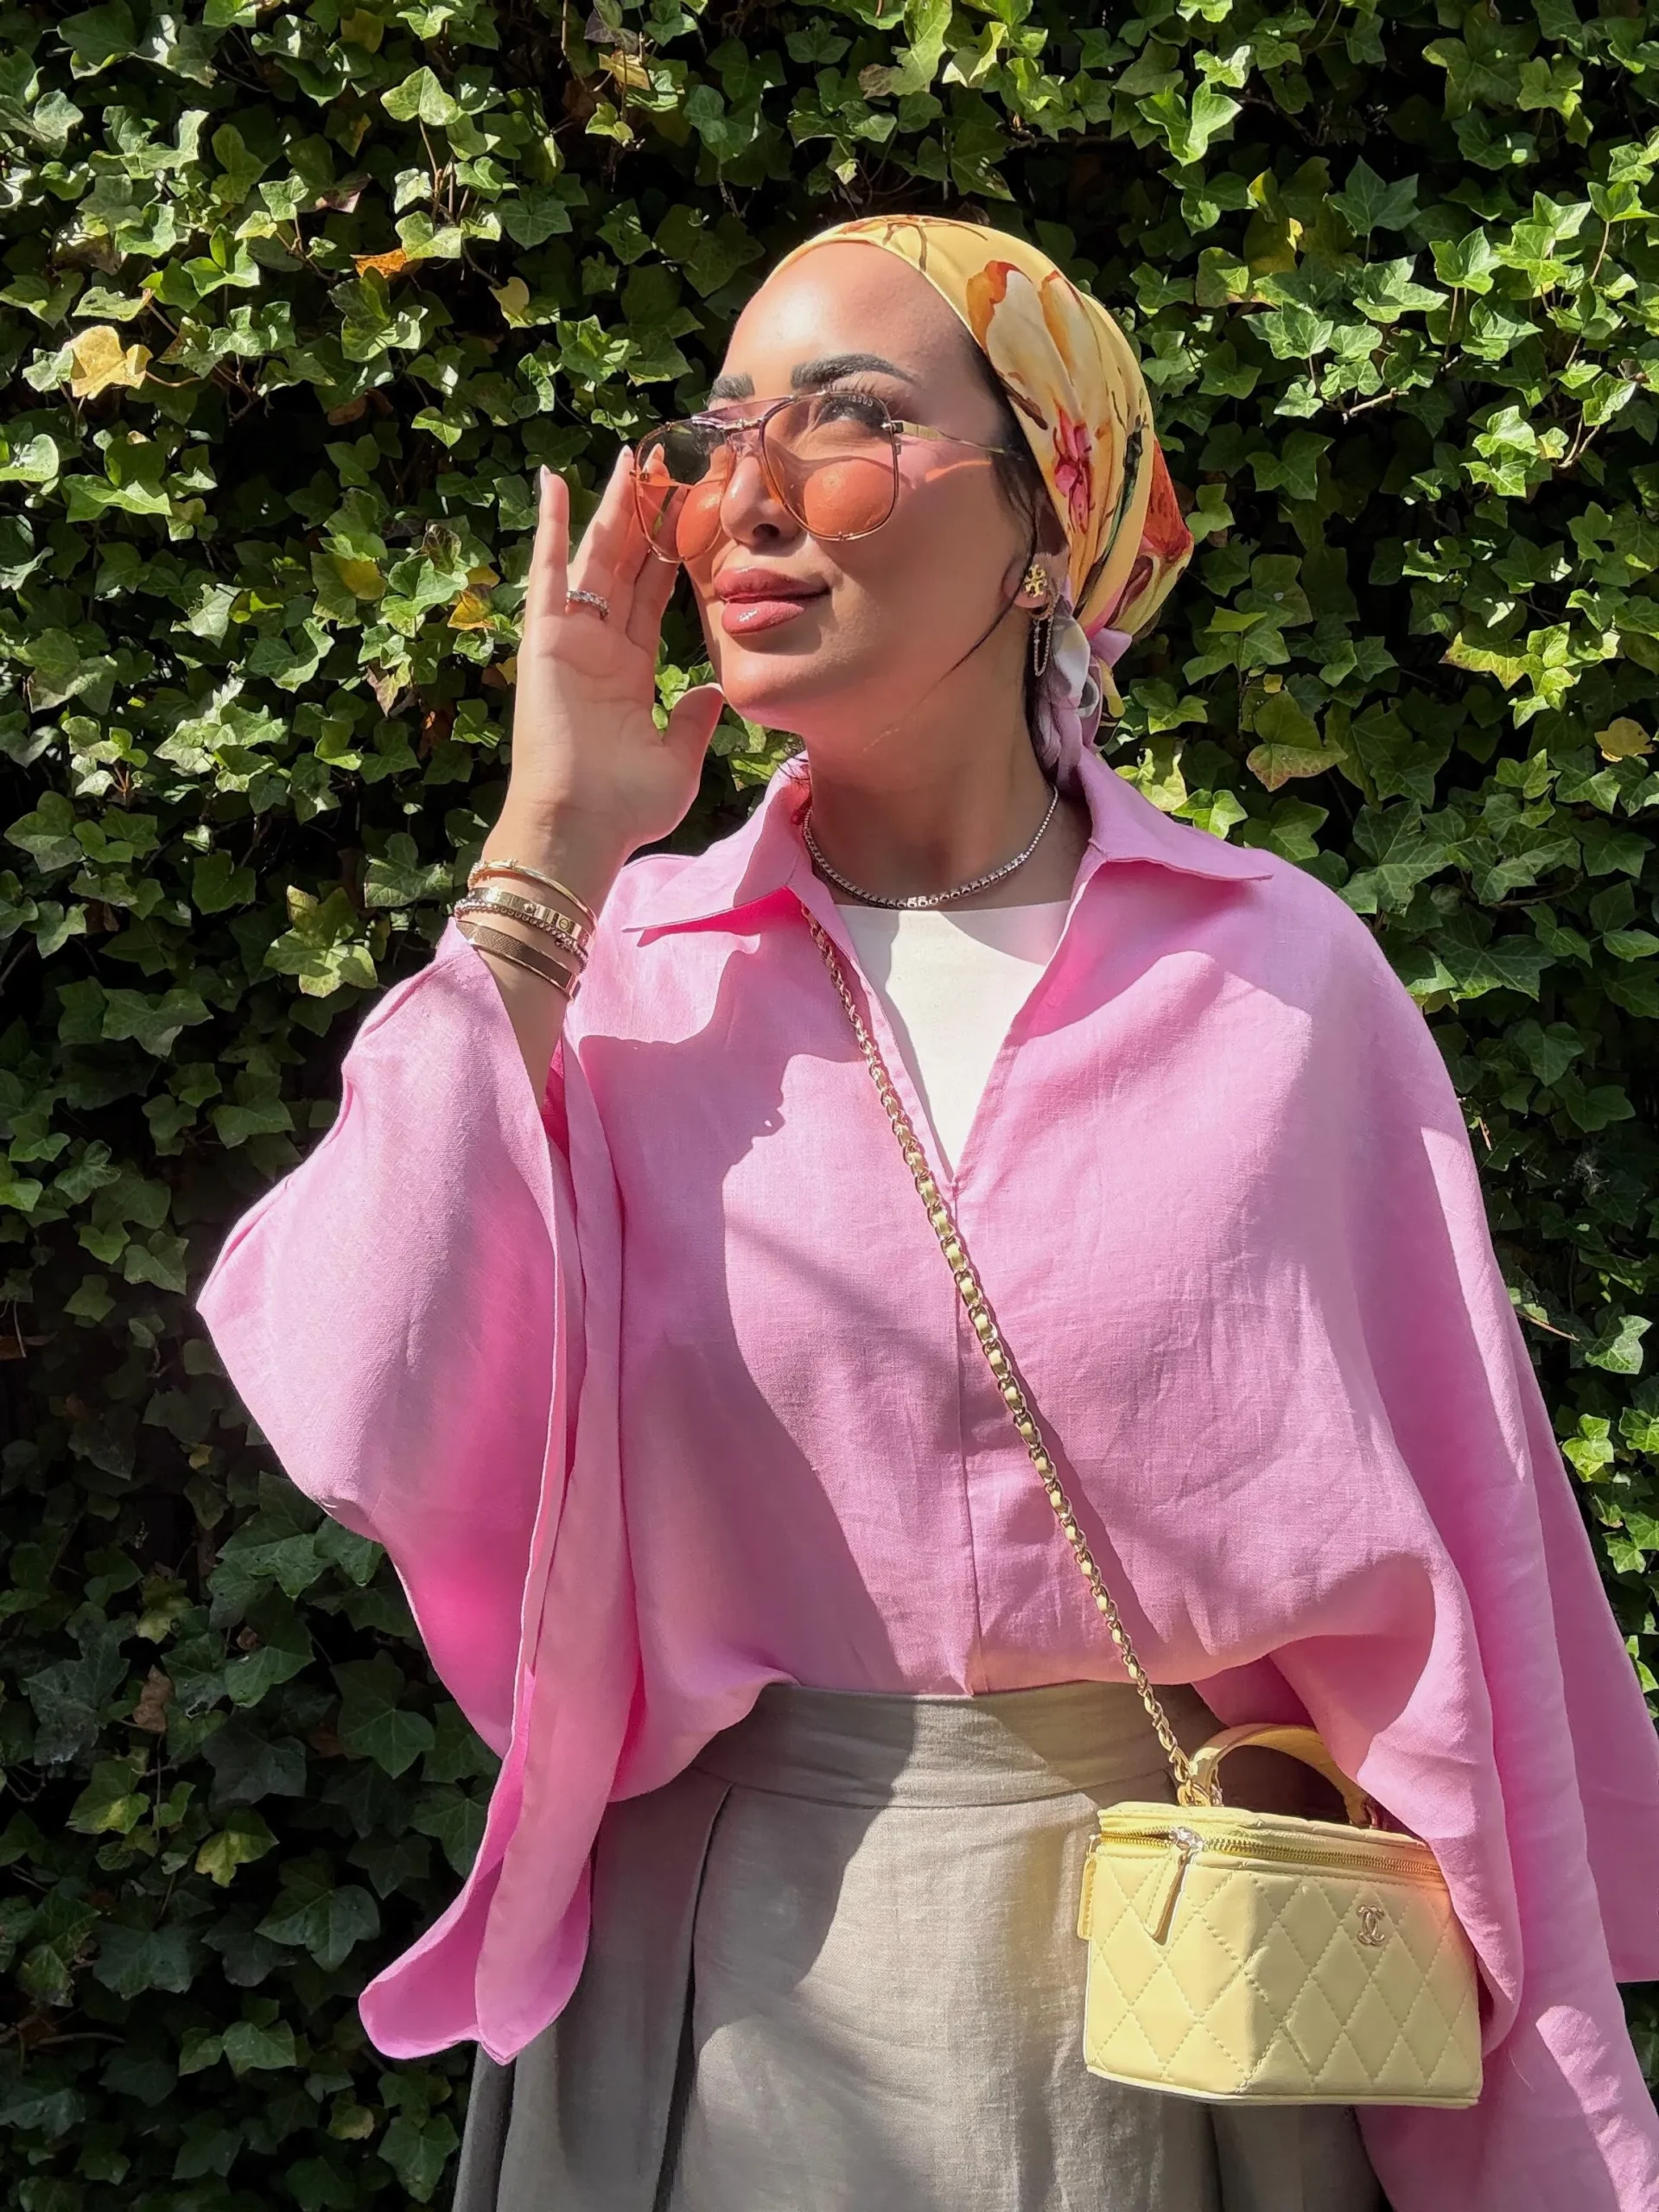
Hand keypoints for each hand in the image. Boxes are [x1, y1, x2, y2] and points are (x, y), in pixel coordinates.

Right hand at [501, 447, 725, 879]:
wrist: (582, 829)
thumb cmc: (625, 809)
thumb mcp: (678, 760)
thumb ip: (694, 721)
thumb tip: (713, 690)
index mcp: (630, 671)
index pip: (655, 594)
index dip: (674, 551)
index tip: (694, 509)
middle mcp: (600, 647)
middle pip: (629, 564)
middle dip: (649, 515)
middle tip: (669, 463)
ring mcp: (571, 640)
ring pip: (596, 557)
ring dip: (612, 508)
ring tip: (630, 458)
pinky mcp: (545, 640)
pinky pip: (547, 573)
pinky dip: (547, 528)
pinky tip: (552, 482)